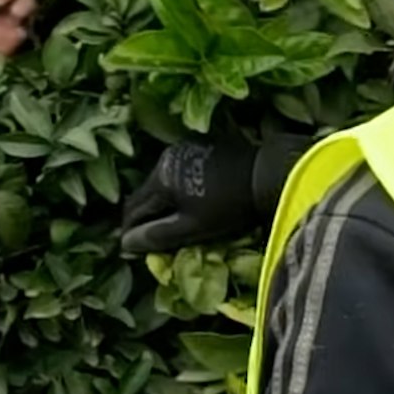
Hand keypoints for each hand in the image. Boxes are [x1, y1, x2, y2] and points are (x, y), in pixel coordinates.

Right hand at [119, 132, 314, 254]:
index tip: (130, 248)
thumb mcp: (193, 227)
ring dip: (160, 201)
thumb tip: (125, 244)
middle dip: (143, 216)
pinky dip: (176, 188)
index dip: (130, 231)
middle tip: (146, 237)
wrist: (267, 174)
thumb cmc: (230, 206)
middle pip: (145, 193)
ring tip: (166, 220)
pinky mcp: (200, 146)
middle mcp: (165, 158)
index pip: (134, 209)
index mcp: (160, 178)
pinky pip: (177, 170)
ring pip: (161, 181)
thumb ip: (158, 236)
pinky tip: (187, 199)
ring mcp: (182, 149)